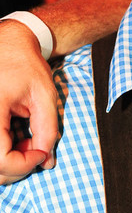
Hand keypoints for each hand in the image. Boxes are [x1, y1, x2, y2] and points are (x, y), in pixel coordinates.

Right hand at [0, 21, 58, 183]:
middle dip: (17, 167)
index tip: (42, 152)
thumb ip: (47, 130)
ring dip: (9, 161)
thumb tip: (46, 162)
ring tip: (25, 141)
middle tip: (36, 148)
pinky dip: (3, 152)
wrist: (9, 45)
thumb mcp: (44, 97)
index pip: (0, 160)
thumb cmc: (26, 66)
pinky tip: (15, 138)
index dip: (24, 164)